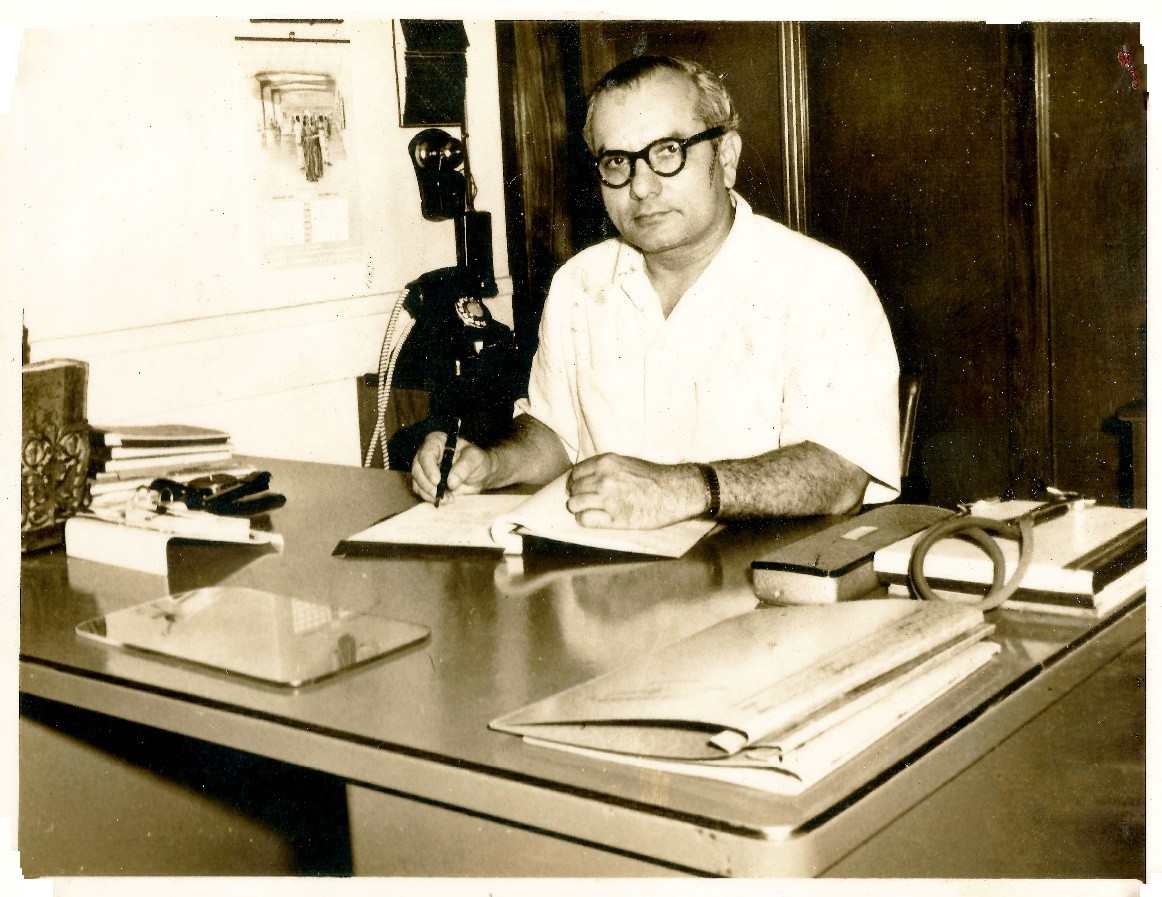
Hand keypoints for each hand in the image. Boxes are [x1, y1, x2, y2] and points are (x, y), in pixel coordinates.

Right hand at [410, 430, 494, 503]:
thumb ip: (464, 467)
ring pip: (417, 481)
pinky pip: (421, 491)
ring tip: (447, 499)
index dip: (429, 467)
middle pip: (417, 468)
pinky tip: (445, 500)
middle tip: (438, 493)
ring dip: (429, 493)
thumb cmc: (477, 461)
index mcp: (437, 441)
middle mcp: (427, 454)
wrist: (479, 475)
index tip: (437, 481)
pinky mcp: (426, 482)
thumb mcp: (475, 459)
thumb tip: (451, 482)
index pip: (427, 453)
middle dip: (426, 484)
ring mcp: (425, 469)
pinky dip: (431, 498)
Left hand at [565, 454, 704, 528]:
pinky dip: (585, 520)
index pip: (576, 472)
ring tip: (588, 510)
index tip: (581, 487)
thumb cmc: (653, 477)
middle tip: (586, 500)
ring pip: (574, 504)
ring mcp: (607, 499)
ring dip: (579, 508)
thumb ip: (606, 468)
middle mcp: (603, 479)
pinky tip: (593, 519)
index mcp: (606, 462)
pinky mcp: (614, 518)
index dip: (576, 481)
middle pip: (573, 489)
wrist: (674, 492)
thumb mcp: (626, 462)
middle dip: (577, 495)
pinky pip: (584, 519)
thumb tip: (588, 478)